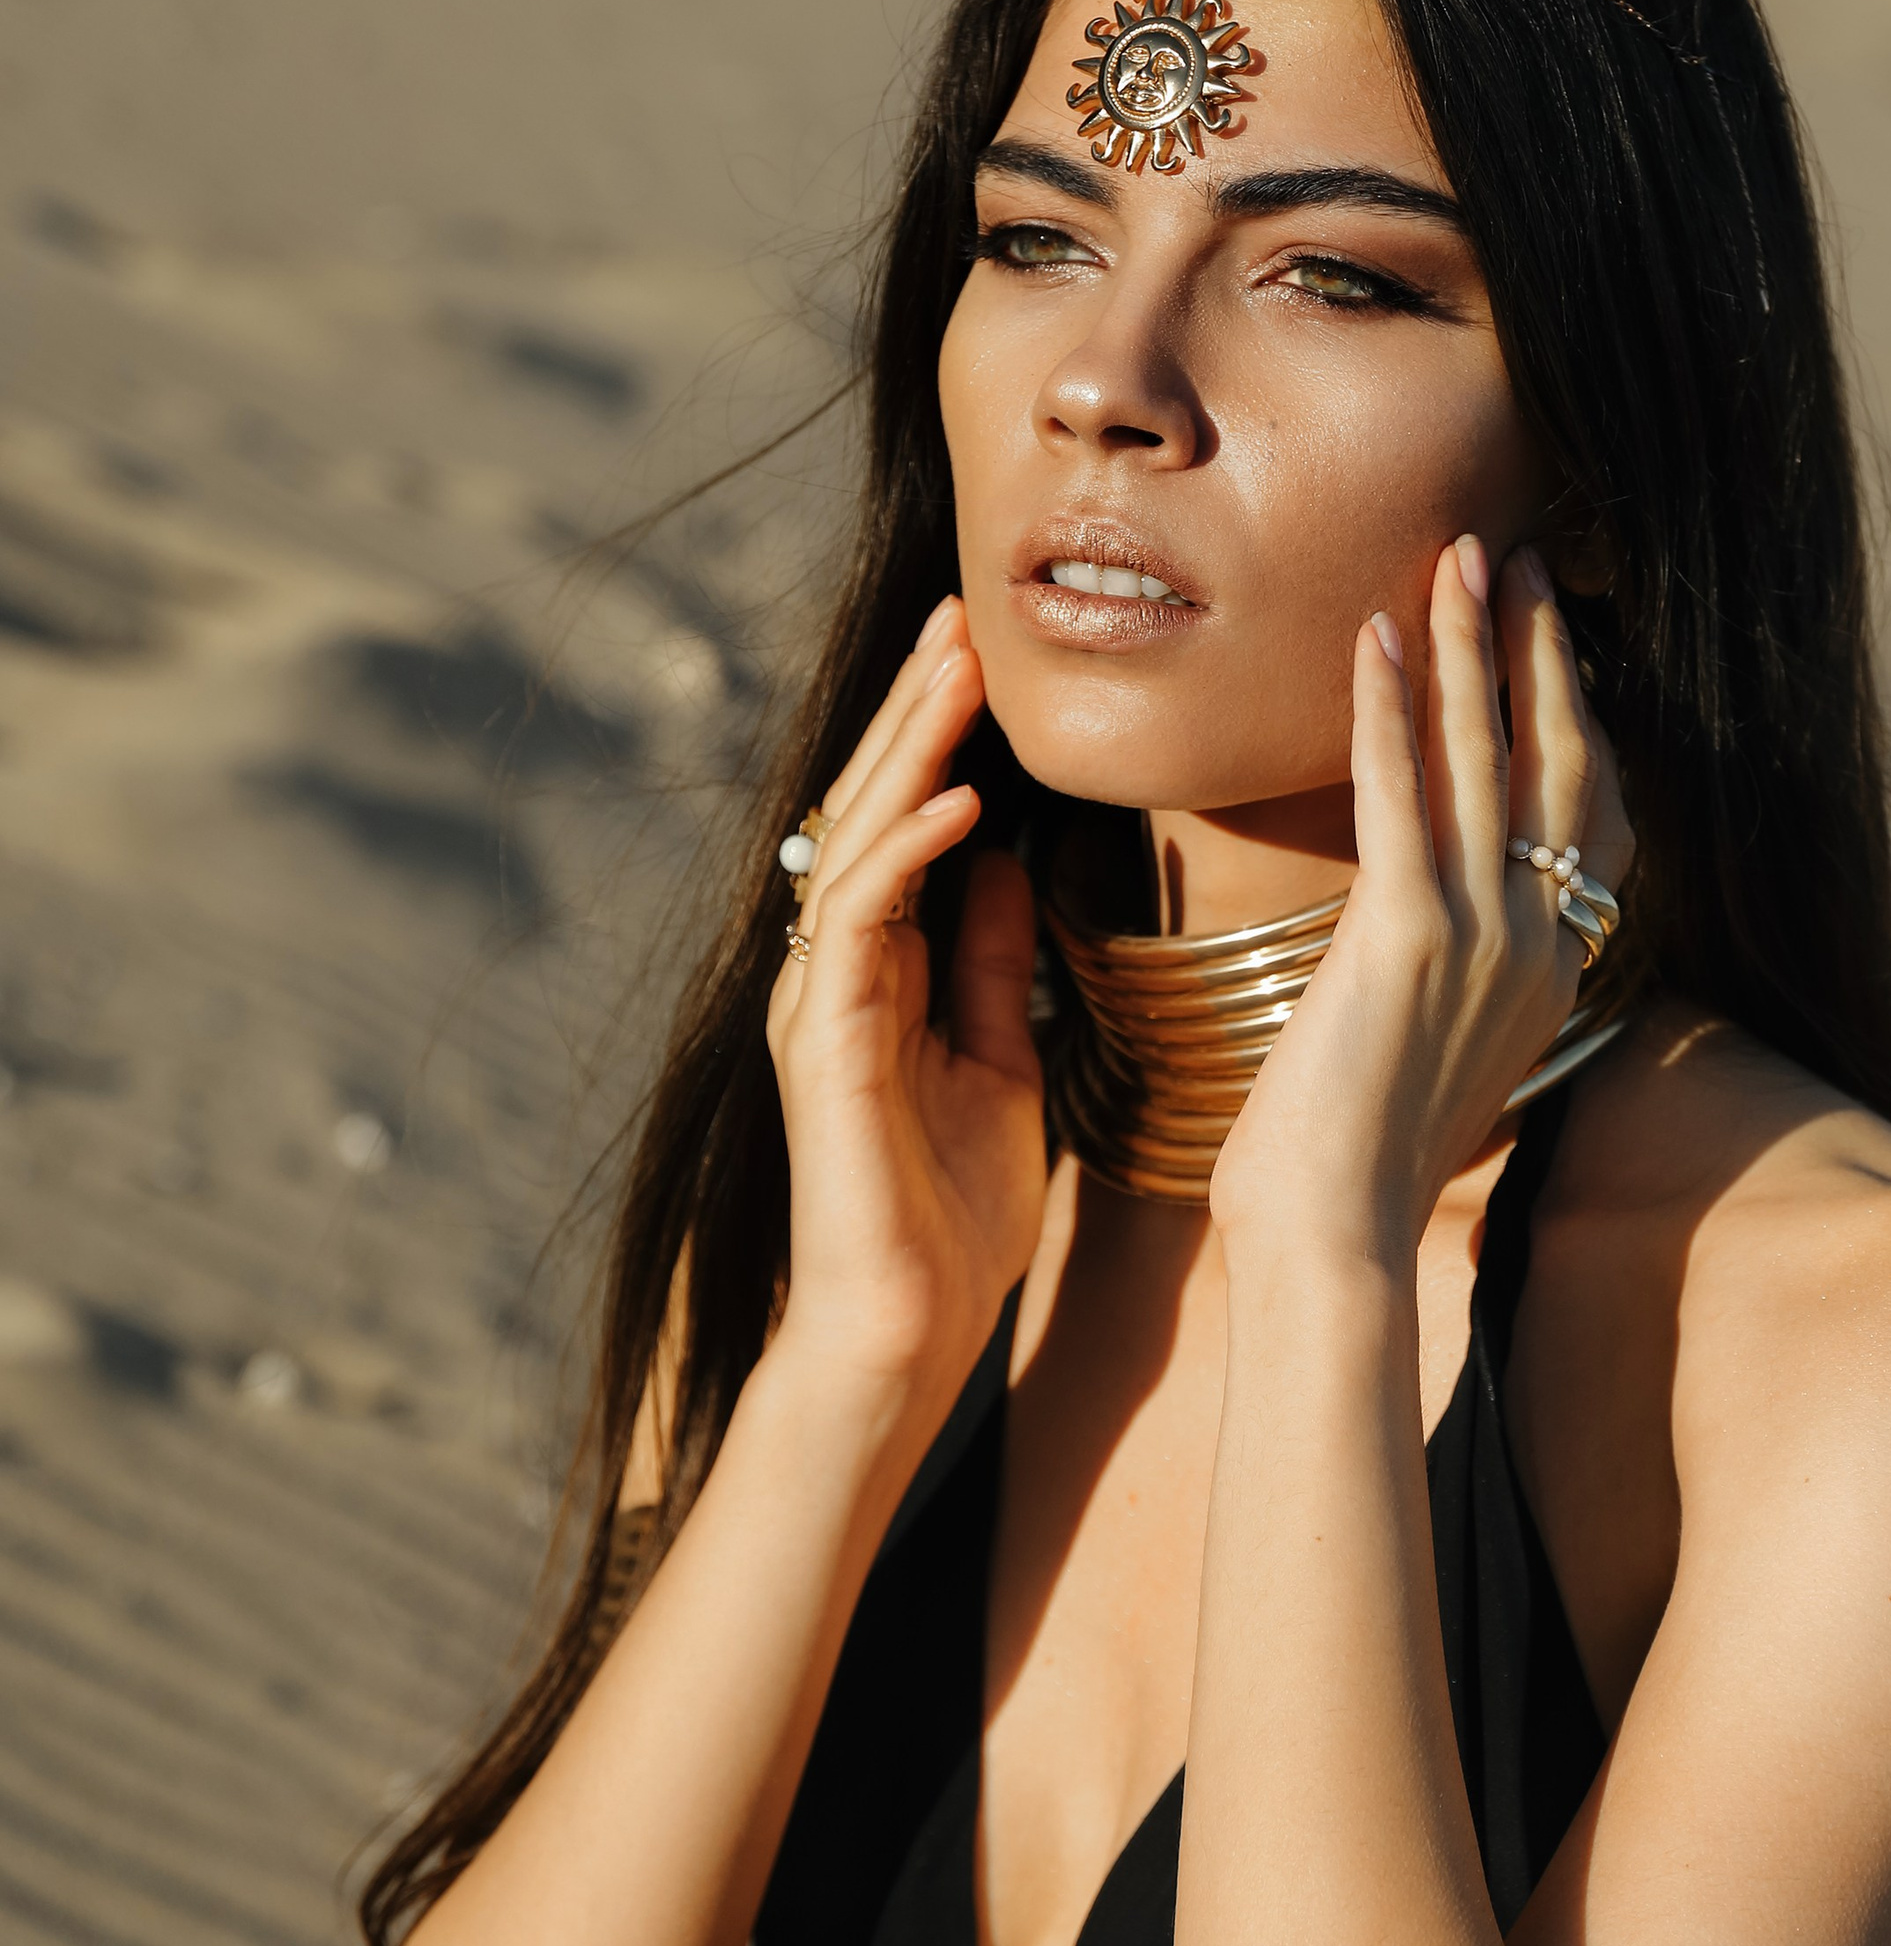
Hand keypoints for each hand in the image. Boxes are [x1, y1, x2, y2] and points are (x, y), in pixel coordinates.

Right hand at [765, 598, 1046, 1398]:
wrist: (907, 1329)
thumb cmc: (953, 1219)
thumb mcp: (1003, 1064)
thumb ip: (998, 966)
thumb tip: (1015, 865)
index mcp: (881, 973)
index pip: (906, 826)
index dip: (941, 740)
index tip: (989, 658)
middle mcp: (835, 972)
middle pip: (873, 812)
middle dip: (919, 712)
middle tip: (967, 616)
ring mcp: (819, 1002)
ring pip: (858, 843)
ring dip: (912, 751)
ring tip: (962, 670)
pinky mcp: (822, 1044)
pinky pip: (861, 925)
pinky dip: (912, 856)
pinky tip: (965, 804)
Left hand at [1209, 540, 1633, 1259]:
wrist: (1335, 1237)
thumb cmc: (1356, 1168)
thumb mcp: (1431, 1060)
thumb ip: (1450, 987)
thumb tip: (1421, 945)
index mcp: (1552, 977)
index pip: (1592, 822)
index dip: (1577, 721)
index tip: (1553, 642)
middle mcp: (1539, 947)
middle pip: (1558, 765)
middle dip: (1540, 651)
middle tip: (1523, 558)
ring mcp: (1485, 939)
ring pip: (1489, 760)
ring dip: (1471, 645)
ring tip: (1458, 557)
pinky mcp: (1409, 939)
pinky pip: (1401, 795)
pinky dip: (1387, 708)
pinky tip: (1371, 636)